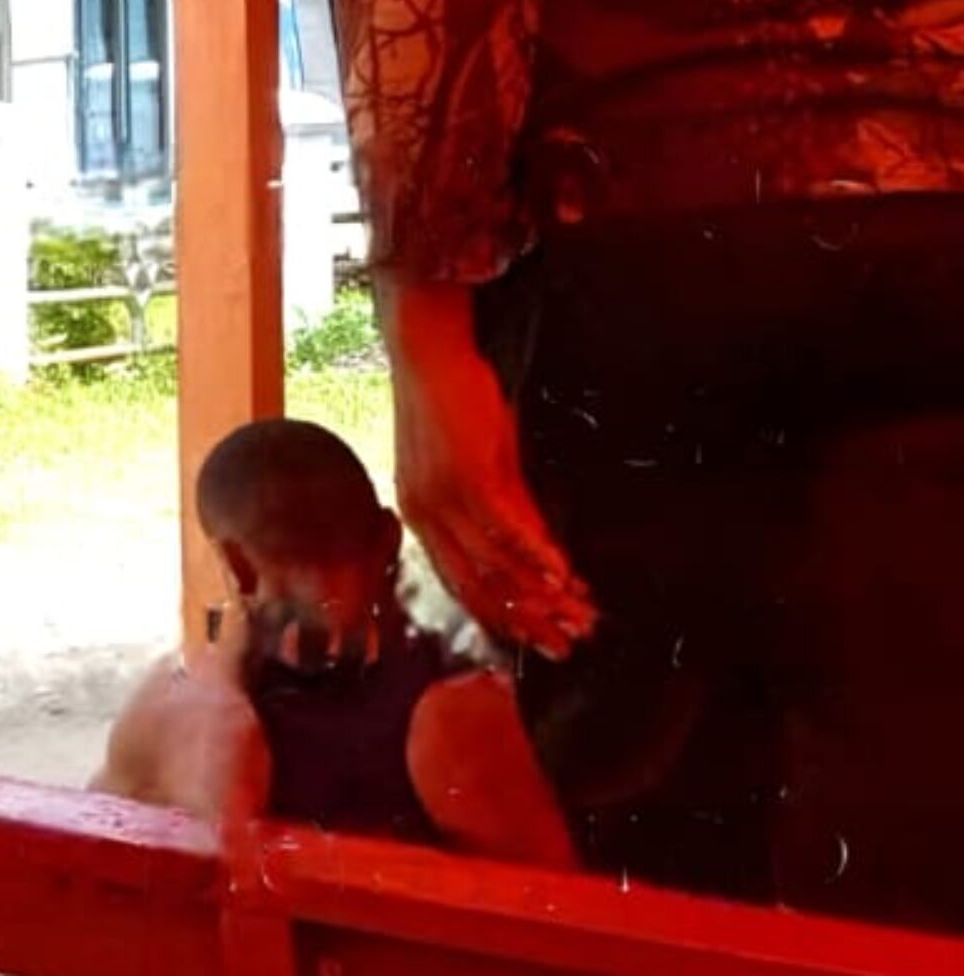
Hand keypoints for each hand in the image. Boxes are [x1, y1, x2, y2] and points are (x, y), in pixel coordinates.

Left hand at [390, 310, 595, 658]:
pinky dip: (537, 554)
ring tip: (580, 615)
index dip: (504, 616)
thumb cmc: (456, 404)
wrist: (429, 354)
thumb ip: (508, 509)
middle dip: (527, 621)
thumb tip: (541, 553)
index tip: (539, 640)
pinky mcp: (466, 476)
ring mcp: (442, 498)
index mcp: (420, 517)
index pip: (461, 584)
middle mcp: (425, 516)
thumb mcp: (482, 465)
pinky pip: (505, 528)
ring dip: (543, 595)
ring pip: (496, 565)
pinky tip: (565, 575)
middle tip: (567, 646)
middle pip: (478, 587)